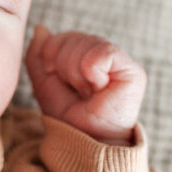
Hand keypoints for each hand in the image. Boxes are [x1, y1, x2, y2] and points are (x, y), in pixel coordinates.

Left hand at [25, 26, 145, 144]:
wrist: (84, 143)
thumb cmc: (68, 118)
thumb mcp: (44, 84)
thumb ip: (38, 56)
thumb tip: (41, 28)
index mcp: (83, 56)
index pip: (62, 36)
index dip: (50, 55)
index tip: (57, 79)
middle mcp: (103, 55)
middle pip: (72, 37)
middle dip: (63, 67)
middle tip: (76, 91)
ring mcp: (119, 62)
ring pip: (86, 44)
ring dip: (76, 73)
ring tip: (87, 93)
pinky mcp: (132, 72)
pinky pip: (103, 53)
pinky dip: (92, 72)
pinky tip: (98, 88)